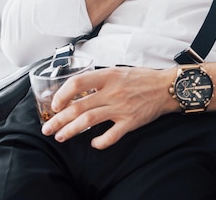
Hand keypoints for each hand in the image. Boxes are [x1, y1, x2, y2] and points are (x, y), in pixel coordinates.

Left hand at [41, 66, 177, 149]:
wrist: (167, 87)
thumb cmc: (144, 78)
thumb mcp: (119, 71)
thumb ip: (101, 79)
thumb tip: (79, 90)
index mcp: (109, 76)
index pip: (78, 83)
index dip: (62, 94)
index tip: (55, 104)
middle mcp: (113, 91)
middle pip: (78, 106)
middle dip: (59, 119)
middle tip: (48, 128)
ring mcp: (121, 107)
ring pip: (89, 120)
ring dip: (71, 130)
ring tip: (61, 136)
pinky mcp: (131, 121)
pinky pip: (111, 135)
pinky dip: (100, 141)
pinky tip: (94, 143)